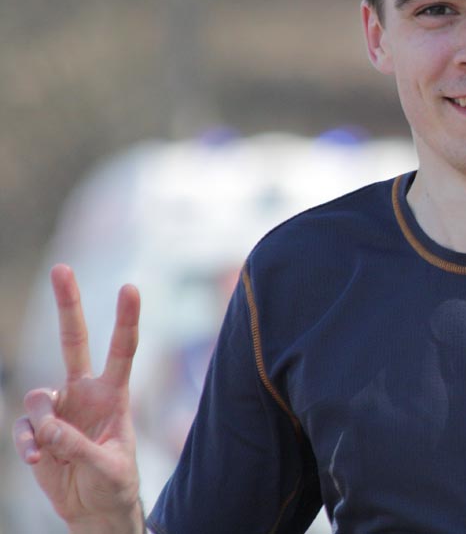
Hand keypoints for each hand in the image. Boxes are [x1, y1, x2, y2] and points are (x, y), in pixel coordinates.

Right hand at [11, 265, 144, 533]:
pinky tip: (40, 461)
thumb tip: (47, 430)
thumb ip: (80, 446)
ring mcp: (59, 409)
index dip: (126, 319)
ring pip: (38, 396)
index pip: (123, 350)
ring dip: (43, 425)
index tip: (130, 287)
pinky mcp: (36, 430)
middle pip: (74, 341)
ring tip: (53, 453)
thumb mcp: (109, 466)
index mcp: (115, 394)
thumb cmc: (114, 482)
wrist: (96, 509)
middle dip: (68, 304)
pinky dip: (28, 444)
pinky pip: (23, 427)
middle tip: (61, 268)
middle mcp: (85, 392)